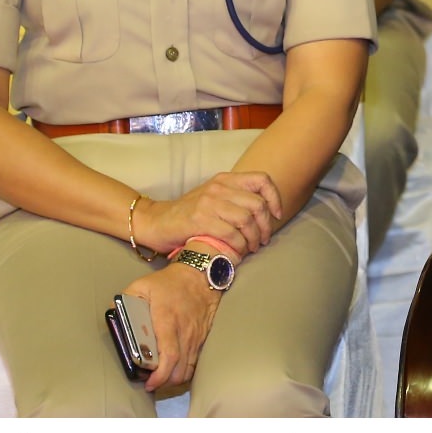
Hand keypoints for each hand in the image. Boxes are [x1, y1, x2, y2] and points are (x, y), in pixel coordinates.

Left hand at [122, 262, 222, 392]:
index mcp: (167, 321)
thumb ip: (125, 300)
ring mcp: (195, 337)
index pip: (168, 355)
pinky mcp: (201, 339)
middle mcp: (184, 333)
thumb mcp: (142, 285)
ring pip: (188, 370)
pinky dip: (183, 371)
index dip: (159, 375)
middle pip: (179, 370)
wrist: (200, 275)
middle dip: (164, 383)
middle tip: (150, 383)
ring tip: (160, 378)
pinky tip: (172, 369)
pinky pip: (194, 363)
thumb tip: (112, 316)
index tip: (148, 382)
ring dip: (173, 379)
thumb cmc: (169, 282)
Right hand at [136, 172, 283, 256]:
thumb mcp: (213, 197)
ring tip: (252, 248)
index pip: (262, 180)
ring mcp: (209, 202)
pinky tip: (237, 252)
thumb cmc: (188, 213)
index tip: (276, 215)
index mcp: (225, 179)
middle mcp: (219, 187)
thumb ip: (235, 199)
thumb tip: (265, 214)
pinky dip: (238, 246)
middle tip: (264, 240)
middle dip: (266, 226)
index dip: (275, 198)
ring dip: (254, 239)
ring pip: (246, 220)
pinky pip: (230, 234)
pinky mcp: (199, 220)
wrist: (155, 221)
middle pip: (258, 204)